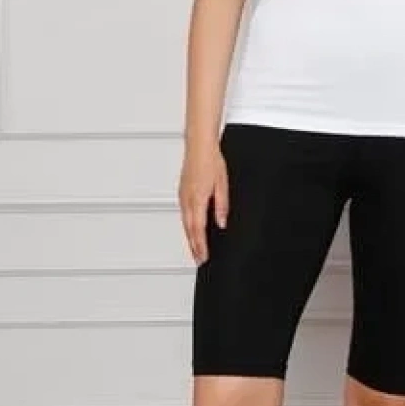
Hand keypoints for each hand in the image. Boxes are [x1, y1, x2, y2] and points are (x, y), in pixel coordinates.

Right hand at [178, 144, 228, 263]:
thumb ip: (221, 206)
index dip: (201, 246)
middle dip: (194, 246)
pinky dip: (187, 225)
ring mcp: (183, 196)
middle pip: (189, 230)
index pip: (198, 229)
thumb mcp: (222, 185)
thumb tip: (221, 223)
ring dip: (190, 238)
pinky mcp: (182, 192)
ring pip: (185, 223)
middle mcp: (187, 200)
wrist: (199, 145)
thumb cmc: (211, 161)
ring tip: (195, 249)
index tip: (203, 257)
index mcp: (198, 199)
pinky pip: (184, 214)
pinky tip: (192, 229)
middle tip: (199, 260)